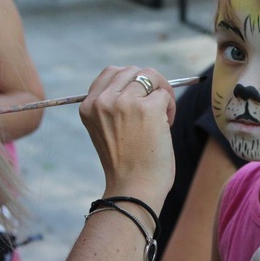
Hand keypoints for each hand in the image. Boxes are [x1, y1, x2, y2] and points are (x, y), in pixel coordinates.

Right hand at [79, 66, 175, 209]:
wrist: (134, 190)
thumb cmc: (125, 164)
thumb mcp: (106, 129)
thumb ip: (113, 105)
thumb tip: (142, 80)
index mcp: (88, 106)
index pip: (111, 72)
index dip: (130, 81)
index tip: (140, 98)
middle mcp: (103, 101)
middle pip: (132, 70)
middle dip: (148, 84)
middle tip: (157, 107)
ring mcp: (125, 103)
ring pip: (150, 76)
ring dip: (161, 93)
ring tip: (163, 116)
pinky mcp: (148, 109)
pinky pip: (164, 93)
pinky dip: (170, 106)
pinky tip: (166, 126)